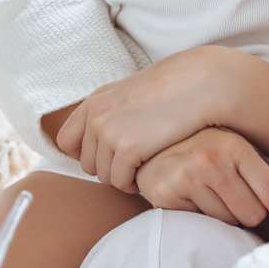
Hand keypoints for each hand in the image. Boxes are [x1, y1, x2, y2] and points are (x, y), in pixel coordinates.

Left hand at [55, 48, 221, 191]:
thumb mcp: (132, 93)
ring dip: (122, 177)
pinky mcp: (128, 149)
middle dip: (108, 168)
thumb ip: (111, 112)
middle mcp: (96, 117)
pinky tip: (148, 171)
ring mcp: (109, 133)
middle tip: (132, 165)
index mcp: (94, 102)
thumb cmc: (174, 89)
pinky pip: (120, 181)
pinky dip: (133, 183)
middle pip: (87, 164)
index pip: (67, 141)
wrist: (201, 84)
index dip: (85, 154)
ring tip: (143, 167)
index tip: (107, 157)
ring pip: (103, 176)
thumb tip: (102, 137)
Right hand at [135, 127, 268, 237]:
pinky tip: (192, 200)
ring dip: (224, 218)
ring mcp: (188, 177)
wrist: (152, 147)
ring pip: (227, 222)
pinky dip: (201, 219)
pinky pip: (200, 224)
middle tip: (233, 199)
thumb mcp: (233, 150)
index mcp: (236, 146)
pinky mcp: (168, 195)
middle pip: (253, 214)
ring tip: (210, 196)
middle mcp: (213, 159)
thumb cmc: (204, 152)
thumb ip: (259, 173)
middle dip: (249, 215)